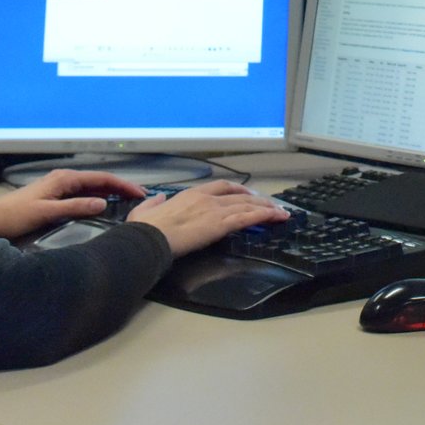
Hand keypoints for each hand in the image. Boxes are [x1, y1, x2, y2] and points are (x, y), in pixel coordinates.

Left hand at [0, 169, 149, 241]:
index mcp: (64, 178)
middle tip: (140, 197)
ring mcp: (60, 186)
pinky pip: (83, 193)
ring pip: (92, 187)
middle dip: (121, 187)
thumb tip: (104, 202)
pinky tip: (106, 204)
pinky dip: (98, 196)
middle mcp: (64, 178)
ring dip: (111, 192)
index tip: (139, 193)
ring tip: (128, 201)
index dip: (122, 185)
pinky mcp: (56, 195)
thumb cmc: (15, 215)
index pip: (101, 178)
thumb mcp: (46, 212)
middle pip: (99, 180)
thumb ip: (75, 206)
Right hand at [126, 181, 289, 256]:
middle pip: (240, 195)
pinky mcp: (220, 224)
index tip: (247, 194)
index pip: (220, 186)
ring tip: (280, 212)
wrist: (148, 238)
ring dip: (267, 208)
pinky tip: (275, 217)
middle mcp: (206, 198)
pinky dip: (265, 216)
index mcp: (190, 194)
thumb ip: (154, 203)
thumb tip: (159, 199)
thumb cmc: (145, 229)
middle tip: (271, 204)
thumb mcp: (144, 210)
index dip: (237, 189)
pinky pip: (248, 217)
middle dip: (258, 199)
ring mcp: (215, 210)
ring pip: (248, 205)